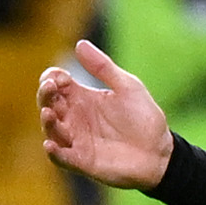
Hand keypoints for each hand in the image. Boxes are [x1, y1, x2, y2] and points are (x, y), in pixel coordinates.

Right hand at [39, 39, 172, 187]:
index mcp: (83, 97)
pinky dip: (53, 152)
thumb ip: (103, 68)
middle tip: (51, 87)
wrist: (160, 152)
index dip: (52, 78)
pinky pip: (61, 157)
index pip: (56, 85)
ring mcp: (76, 139)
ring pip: (51, 130)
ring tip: (49, 112)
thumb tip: (80, 44)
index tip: (60, 76)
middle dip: (45, 94)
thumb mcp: (127, 87)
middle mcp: (74, 118)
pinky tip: (50, 145)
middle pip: (48, 103)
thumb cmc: (144, 118)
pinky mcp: (82, 161)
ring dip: (47, 121)